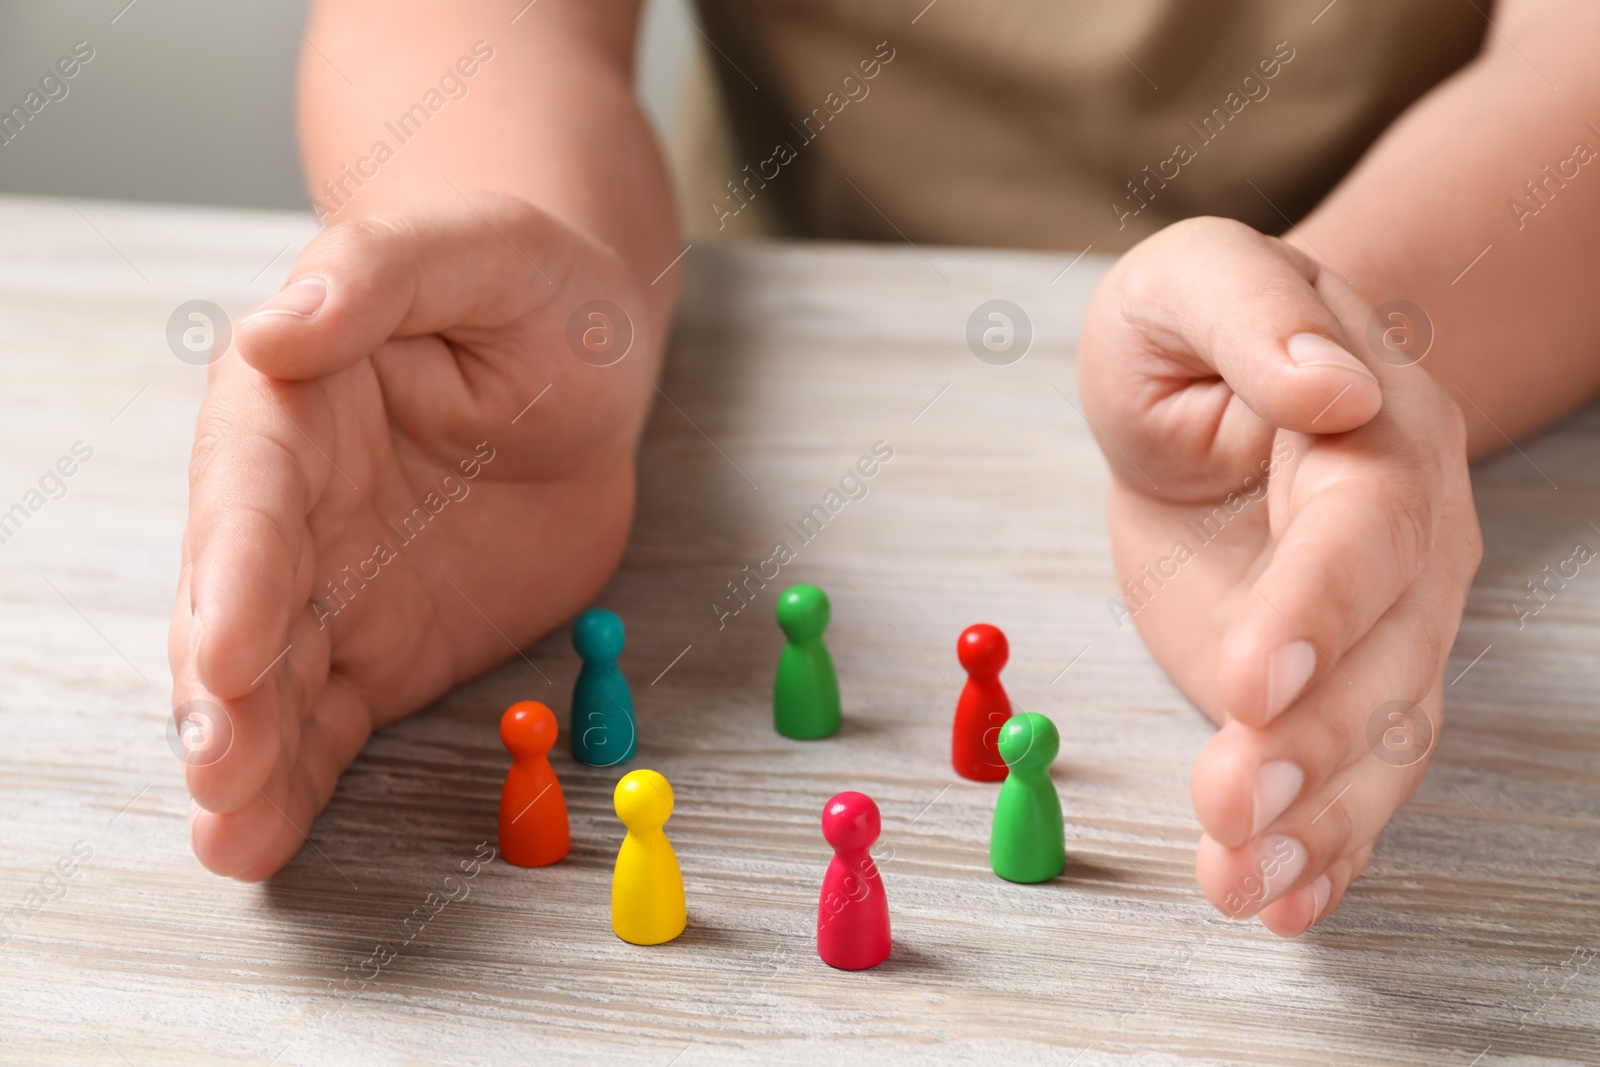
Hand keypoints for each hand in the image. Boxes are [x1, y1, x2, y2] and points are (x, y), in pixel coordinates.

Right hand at [169, 192, 658, 878]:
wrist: (582, 370)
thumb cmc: (530, 291)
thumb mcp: (482, 248)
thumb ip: (382, 272)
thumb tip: (279, 326)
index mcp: (292, 404)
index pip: (251, 491)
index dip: (236, 569)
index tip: (229, 646)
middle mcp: (288, 507)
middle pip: (236, 603)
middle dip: (224, 692)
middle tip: (219, 769)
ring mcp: (329, 587)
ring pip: (271, 682)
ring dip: (247, 759)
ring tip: (228, 836)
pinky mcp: (380, 647)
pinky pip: (331, 721)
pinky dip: (301, 781)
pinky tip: (265, 841)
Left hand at [1078, 217, 1481, 934]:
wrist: (1215, 394)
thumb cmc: (1193, 333)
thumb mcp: (1191, 283)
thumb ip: (1252, 316)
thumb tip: (1326, 380)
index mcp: (1375, 438)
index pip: (1365, 533)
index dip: (1318, 608)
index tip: (1252, 680)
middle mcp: (1404, 546)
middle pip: (1385, 659)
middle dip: (1313, 744)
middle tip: (1229, 804)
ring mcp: (1378, 630)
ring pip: (1375, 741)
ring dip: (1312, 823)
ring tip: (1236, 882)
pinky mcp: (1330, 690)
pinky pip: (1347, 780)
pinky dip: (1319, 850)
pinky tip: (1274, 901)